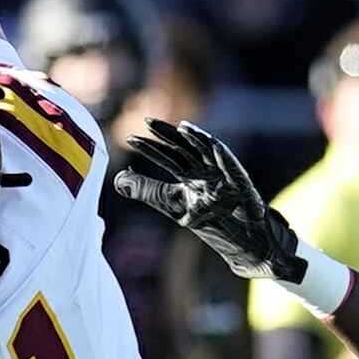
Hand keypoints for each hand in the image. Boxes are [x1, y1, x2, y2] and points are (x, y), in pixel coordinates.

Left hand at [113, 125, 305, 283]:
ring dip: (196, 138)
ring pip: (208, 150)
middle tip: (147, 121)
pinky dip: (223, 155)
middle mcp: (204, 169)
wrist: (240, 237)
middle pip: (184, 147)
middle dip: (168, 134)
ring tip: (181, 127)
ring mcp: (223, 174)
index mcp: (190, 174)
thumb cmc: (210, 219)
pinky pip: (232, 166)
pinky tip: (213, 145)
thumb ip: (148, 191)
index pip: (167, 157)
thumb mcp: (173, 205)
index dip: (150, 148)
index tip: (130, 139)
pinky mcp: (240, 182)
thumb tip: (118, 180)